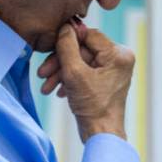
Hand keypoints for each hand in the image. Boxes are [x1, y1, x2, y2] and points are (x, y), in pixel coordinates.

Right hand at [37, 21, 133, 141]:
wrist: (101, 134)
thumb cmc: (93, 107)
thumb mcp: (74, 73)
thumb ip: (67, 46)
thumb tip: (65, 27)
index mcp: (118, 54)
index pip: (88, 35)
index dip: (67, 40)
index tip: (50, 48)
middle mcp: (119, 59)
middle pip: (82, 50)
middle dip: (60, 62)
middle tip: (42, 73)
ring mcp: (112, 71)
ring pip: (80, 62)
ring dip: (61, 72)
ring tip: (45, 86)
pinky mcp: (104, 81)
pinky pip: (84, 72)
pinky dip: (69, 80)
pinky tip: (57, 91)